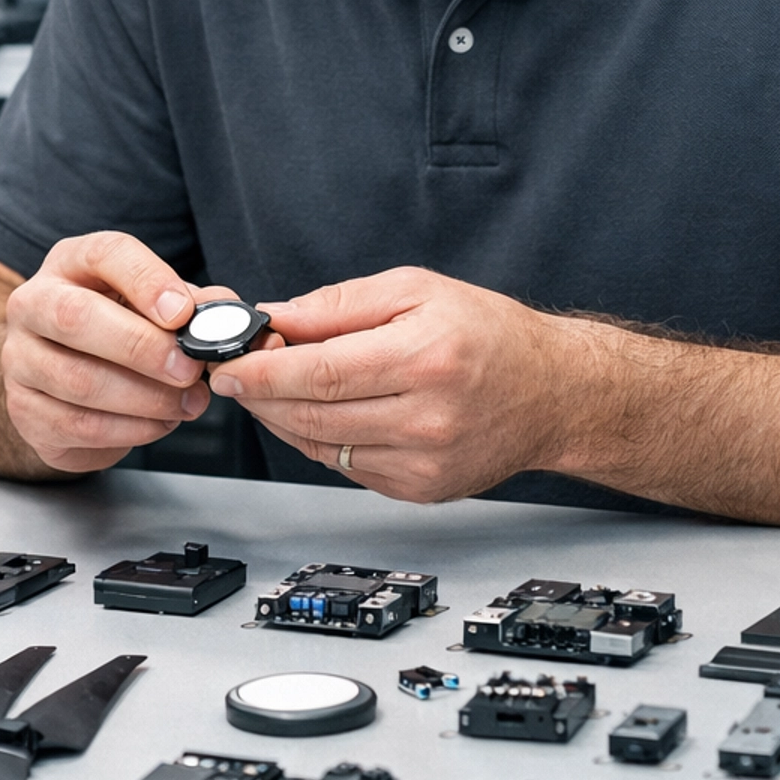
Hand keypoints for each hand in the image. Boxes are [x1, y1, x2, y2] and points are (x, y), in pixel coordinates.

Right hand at [3, 231, 225, 473]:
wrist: (62, 374)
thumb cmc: (116, 327)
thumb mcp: (152, 304)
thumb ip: (189, 304)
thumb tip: (225, 314)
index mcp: (70, 263)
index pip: (104, 253)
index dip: (146, 280)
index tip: (182, 312)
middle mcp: (34, 304)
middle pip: (76, 318)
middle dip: (142, 348)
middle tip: (189, 369)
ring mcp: (19, 358)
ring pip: (79, 380)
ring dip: (145, 398)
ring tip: (188, 403)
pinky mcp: (23, 410)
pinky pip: (77, 425)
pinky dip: (130, 429)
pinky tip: (160, 423)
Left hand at [210, 267, 554, 501]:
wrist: (553, 393)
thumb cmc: (490, 334)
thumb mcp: (417, 290)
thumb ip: (341, 304)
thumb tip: (276, 317)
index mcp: (425, 358)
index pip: (321, 372)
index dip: (262, 371)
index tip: (226, 363)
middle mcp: (426, 417)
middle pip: (314, 413)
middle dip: (260, 395)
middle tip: (233, 374)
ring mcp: (424, 462)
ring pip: (322, 446)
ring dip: (281, 419)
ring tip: (267, 390)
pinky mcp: (420, 489)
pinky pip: (345, 467)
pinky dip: (317, 440)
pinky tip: (313, 413)